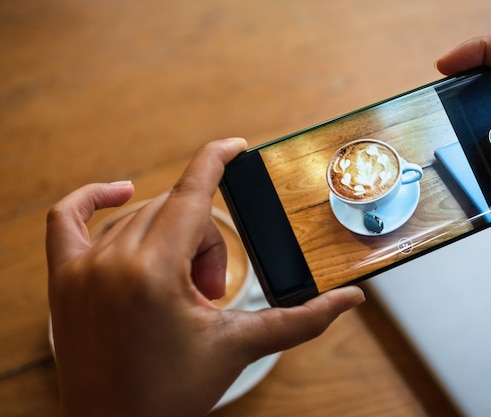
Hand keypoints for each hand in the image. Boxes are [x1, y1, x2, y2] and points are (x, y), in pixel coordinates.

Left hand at [46, 137, 364, 416]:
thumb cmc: (170, 394)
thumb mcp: (238, 348)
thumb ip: (300, 321)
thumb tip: (349, 301)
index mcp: (155, 272)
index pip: (193, 192)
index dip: (218, 161)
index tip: (236, 147)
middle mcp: (113, 261)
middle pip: (176, 214)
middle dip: (206, 246)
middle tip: (208, 293)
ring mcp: (83, 268)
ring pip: (141, 218)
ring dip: (172, 241)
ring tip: (179, 290)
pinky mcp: (65, 278)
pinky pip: (67, 218)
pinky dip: (93, 198)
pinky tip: (120, 193)